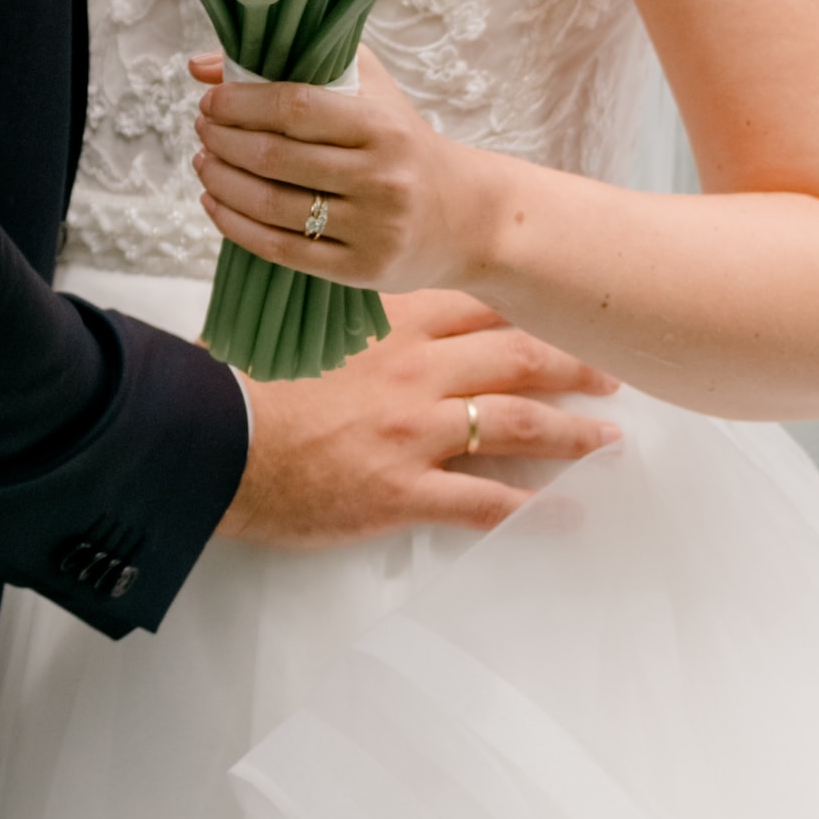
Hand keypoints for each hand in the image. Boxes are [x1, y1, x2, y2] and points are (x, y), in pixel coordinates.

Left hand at [195, 40, 499, 299]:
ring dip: (221, 182)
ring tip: (204, 163)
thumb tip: (201, 66)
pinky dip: (234, 225)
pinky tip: (215, 203)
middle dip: (222, 141)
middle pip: (274, 157)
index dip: (240, 103)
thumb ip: (300, 62)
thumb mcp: (370, 91)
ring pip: (270, 205)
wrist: (468, 218)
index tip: (212, 101)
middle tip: (203, 130)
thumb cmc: (405, 144)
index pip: (293, 107)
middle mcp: (381, 178)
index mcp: (383, 127)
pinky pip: (279, 248)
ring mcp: (372, 229)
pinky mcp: (361, 270)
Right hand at [223, 292, 619, 544]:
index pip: (478, 305)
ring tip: (609, 439)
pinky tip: (568, 513)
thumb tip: (359, 314)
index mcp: (387, 327)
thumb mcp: (294, 331)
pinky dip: (536, 510)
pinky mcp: (404, 490)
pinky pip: (488, 501)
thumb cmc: (238, 387)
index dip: (528, 308)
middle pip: (517, 357)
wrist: (210, 441)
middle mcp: (414, 372)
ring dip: (574, 432)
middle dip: (573, 364)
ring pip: (519, 423)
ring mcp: (414, 432)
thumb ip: (342, 321)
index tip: (559, 310)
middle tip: (607, 371)